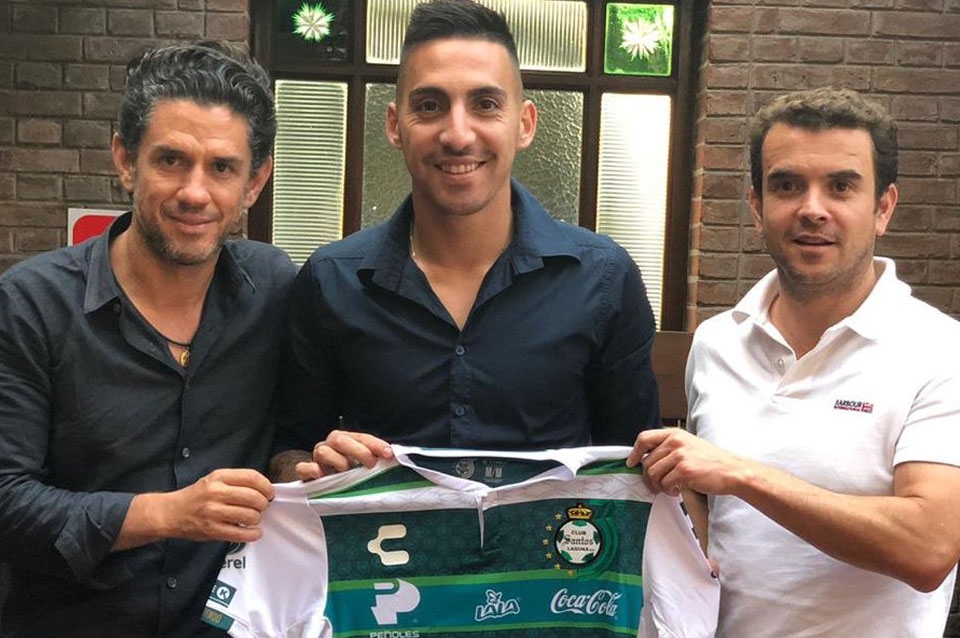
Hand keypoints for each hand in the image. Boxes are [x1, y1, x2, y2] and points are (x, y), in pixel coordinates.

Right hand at [115, 469, 274, 550]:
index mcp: (219, 477)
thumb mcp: (214, 480)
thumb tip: (264, 489)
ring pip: (250, 515)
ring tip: (253, 519)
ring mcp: (213, 512)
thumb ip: (236, 482)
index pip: (252, 477)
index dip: (266, 486)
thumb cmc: (196, 496)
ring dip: (257, 519)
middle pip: (254, 497)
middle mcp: (216, 493)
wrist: (171, 513)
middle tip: (262, 507)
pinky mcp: (212, 530)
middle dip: (263, 504)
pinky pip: (241, 533)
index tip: (269, 493)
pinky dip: (253, 534)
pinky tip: (254, 532)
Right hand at [295, 430, 392, 480]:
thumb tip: (393, 458)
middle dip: (359, 451)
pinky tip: (322, 476)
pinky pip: (304, 468)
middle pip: (341, 439)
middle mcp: (330, 445)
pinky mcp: (305, 472)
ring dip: (338, 463)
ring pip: (322, 452)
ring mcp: (316, 457)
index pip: (361, 437)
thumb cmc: (347, 473)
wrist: (321, 482)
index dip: (375, 444)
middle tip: (371, 464)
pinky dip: (313, 471)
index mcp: (346, 440)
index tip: (388, 454)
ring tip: (345, 473)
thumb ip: (375, 459)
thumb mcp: (363, 464)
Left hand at [626, 428, 749, 496]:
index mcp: (674, 434)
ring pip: (653, 474)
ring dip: (658, 486)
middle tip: (656, 486)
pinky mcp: (685, 470)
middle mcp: (675, 442)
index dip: (634, 452)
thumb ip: (669, 448)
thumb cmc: (711, 461)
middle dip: (648, 478)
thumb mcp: (688, 445)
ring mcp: (680, 455)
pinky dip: (669, 491)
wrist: (732, 471)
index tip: (631, 463)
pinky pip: (665, 484)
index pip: (644, 438)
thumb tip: (646, 460)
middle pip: (647, 462)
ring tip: (669, 489)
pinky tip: (678, 491)